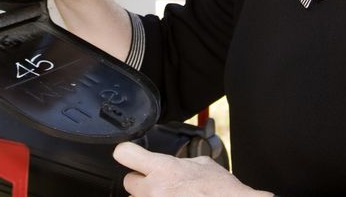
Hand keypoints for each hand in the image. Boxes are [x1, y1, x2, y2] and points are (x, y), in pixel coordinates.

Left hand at [113, 142, 270, 196]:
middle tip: (158, 184)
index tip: (129, 154)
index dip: (127, 152)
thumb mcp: (202, 164)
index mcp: (163, 168)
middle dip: (141, 181)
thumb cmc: (221, 191)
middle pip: (128, 181)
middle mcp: (154, 189)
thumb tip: (174, 161)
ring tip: (170, 195)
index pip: (125, 153)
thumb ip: (180, 162)